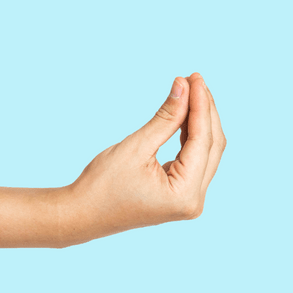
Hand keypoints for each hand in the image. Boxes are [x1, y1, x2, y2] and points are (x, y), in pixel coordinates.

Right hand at [64, 73, 225, 243]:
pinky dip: (190, 137)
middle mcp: (193, 201)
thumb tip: (184, 86)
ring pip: (205, 152)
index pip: (203, 141)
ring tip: (190, 91)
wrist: (81, 214)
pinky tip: (184, 114)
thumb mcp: (136, 146)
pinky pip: (193, 160)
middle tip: (194, 79)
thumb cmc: (102, 185)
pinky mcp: (179, 195)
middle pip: (211, 146)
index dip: (200, 105)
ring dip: (199, 122)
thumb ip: (166, 118)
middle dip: (205, 111)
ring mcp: (188, 200)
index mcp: (184, 194)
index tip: (194, 77)